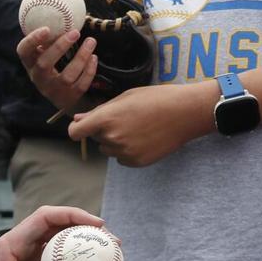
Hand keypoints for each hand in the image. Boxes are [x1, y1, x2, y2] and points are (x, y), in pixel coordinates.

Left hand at [0, 205, 101, 260]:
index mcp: (11, 243)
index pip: (45, 218)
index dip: (72, 215)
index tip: (97, 226)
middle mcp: (20, 248)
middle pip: (57, 230)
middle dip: (85, 231)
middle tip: (112, 243)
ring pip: (57, 250)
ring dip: (80, 253)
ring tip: (107, 260)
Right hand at [16, 27, 98, 113]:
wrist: (63, 97)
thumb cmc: (53, 67)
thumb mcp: (44, 55)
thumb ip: (47, 40)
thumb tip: (61, 12)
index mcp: (30, 64)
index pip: (23, 52)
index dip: (32, 40)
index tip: (47, 28)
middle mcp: (39, 79)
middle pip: (44, 64)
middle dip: (59, 47)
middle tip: (75, 32)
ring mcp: (54, 90)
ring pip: (67, 76)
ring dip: (81, 57)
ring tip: (91, 41)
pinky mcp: (69, 97)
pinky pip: (81, 85)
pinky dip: (89, 71)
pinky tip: (94, 57)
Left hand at [68, 82, 215, 167]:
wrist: (185, 113)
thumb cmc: (155, 99)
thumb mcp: (125, 98)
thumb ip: (98, 111)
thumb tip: (77, 119)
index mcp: (106, 119)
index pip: (76, 132)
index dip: (77, 129)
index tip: (82, 127)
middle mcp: (112, 138)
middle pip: (94, 139)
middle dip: (103, 130)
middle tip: (125, 119)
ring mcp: (124, 152)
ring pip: (108, 149)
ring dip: (115, 141)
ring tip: (137, 128)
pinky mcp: (135, 162)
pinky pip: (121, 159)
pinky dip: (127, 151)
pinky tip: (143, 138)